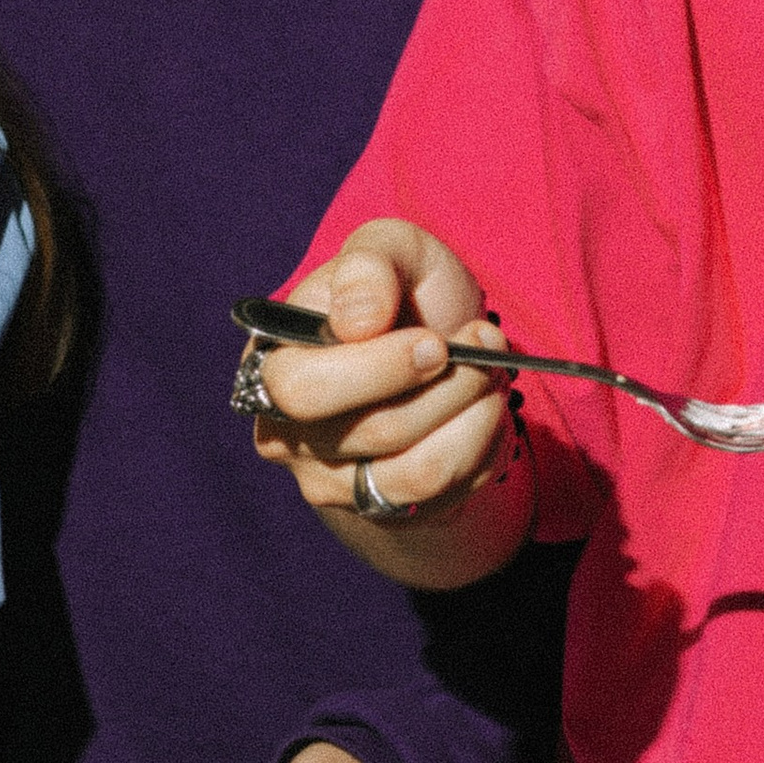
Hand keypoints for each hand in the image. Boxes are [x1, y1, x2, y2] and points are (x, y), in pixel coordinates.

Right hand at [250, 223, 516, 528]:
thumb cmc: (401, 297)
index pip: (303, 390)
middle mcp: (285, 434)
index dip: (378, 369)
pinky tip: (482, 414)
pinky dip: (481, 449)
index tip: (436, 343)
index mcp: (271, 364)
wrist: (434, 359)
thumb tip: (357, 321)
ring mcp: (330, 483)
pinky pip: (445, 496)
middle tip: (482, 356)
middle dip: (442, 393)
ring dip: (474, 419)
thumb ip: (369, 263)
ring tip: (493, 378)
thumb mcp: (390, 250)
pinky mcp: (380, 512)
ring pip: (416, 472)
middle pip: (369, 434)